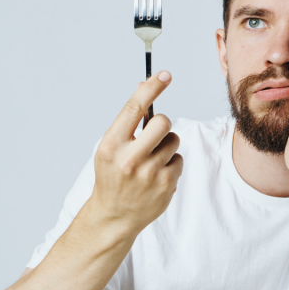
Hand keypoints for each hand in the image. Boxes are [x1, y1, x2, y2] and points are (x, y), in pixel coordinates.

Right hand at [87, 71, 183, 233]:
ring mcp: (149, 173)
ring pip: (173, 140)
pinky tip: (156, 175)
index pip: (133, 109)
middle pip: (162, 122)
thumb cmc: (112, 176)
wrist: (114, 215)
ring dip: (166, 145)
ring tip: (151, 160)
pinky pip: (179, 159)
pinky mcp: (166, 184)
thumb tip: (143, 87)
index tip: (165, 74)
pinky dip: (170, 163)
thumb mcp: (110, 148)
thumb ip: (127, 121)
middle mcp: (130, 159)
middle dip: (161, 124)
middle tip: (154, 134)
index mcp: (111, 145)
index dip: (151, 88)